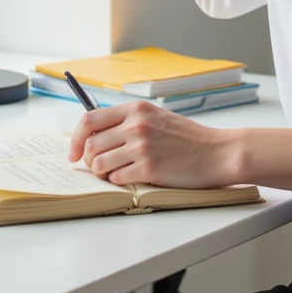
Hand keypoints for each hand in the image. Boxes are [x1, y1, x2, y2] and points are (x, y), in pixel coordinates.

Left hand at [68, 101, 239, 188]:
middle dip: (88, 159)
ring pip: (99, 163)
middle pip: (91, 144)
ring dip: (102, 173)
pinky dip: (118, 182)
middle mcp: (136, 125)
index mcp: (136, 110)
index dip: (76, 139)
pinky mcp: (149, 168)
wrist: (217, 152)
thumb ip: (128, 122)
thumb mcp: (157, 118)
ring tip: (116, 173)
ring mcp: (142, 147)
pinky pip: (117, 179)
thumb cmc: (188, 139)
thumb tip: (96, 136)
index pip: (89, 119)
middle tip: (96, 167)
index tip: (73, 152)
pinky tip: (131, 178)